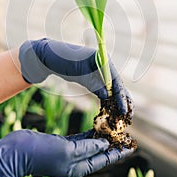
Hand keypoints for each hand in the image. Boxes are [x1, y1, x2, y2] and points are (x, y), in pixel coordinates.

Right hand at [0, 130, 133, 176]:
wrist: (18, 151)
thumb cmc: (42, 153)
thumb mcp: (69, 150)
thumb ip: (89, 147)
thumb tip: (104, 143)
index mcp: (80, 168)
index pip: (104, 159)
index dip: (119, 152)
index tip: (132, 145)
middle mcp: (76, 162)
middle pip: (100, 152)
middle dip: (113, 143)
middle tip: (125, 133)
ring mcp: (69, 153)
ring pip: (91, 144)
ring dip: (102, 137)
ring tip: (115, 128)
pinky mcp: (62, 144)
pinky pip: (80, 139)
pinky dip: (89, 133)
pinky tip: (97, 126)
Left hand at [19, 38, 133, 115]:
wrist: (49, 58)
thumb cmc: (62, 59)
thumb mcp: (78, 72)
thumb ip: (92, 82)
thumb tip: (107, 96)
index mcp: (103, 59)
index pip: (116, 80)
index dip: (121, 95)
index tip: (123, 110)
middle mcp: (104, 66)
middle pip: (118, 85)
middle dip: (123, 100)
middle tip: (127, 117)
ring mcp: (99, 73)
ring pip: (112, 90)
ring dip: (117, 103)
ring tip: (121, 119)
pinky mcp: (93, 80)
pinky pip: (104, 92)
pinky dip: (107, 102)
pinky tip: (109, 114)